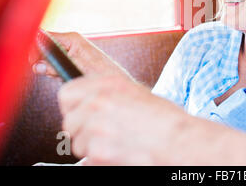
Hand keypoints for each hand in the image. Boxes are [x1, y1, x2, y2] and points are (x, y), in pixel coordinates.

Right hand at [31, 31, 131, 79]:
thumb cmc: (101, 73)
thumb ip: (54, 66)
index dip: (34, 48)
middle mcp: (72, 42)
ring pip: (50, 58)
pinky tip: (65, 77)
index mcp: (72, 39)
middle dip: (43, 62)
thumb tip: (37, 65)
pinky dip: (57, 72)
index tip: (32, 61)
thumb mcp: (74, 70)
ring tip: (62, 75)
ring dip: (51, 69)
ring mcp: (73, 50)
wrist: (116, 81)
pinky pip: (58, 64)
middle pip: (45, 47)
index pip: (43, 36)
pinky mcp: (75, 58)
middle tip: (50, 72)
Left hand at [58, 73, 188, 164]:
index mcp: (107, 84)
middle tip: (105, 134)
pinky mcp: (97, 152)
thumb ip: (107, 94)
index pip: (67, 94)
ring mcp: (95, 127)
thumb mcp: (135, 93)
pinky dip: (100, 160)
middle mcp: (98, 102)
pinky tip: (120, 153)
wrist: (178, 141)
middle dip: (82, 131)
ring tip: (118, 143)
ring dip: (92, 147)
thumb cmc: (164, 119)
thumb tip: (85, 101)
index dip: (74, 107)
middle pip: (69, 121)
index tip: (82, 114)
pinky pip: (87, 159)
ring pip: (77, 143)